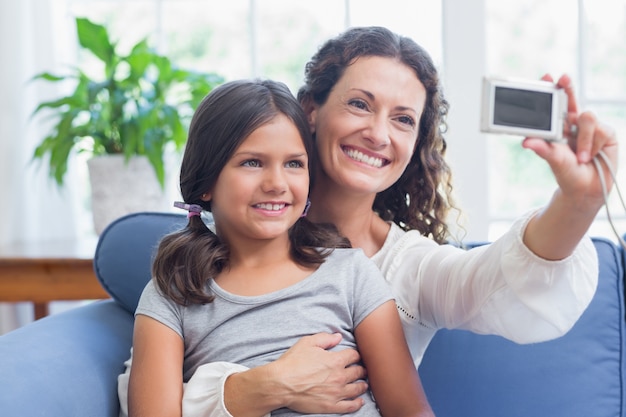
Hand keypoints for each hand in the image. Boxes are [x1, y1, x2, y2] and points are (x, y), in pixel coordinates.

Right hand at [271, 332, 367, 413]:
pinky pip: (350, 406)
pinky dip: (357, 403)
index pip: (354, 356)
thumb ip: (325, 338)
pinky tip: (360, 401)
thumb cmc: (292, 362)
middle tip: (362, 370)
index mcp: (335, 360)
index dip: (355, 355)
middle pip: (358, 372)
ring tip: (363, 384)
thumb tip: (338, 336)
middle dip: (361, 369)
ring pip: (357, 389)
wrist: (281, 384)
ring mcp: (336, 393)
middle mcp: (339, 376)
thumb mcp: (307, 343)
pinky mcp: (331, 406)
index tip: (354, 356)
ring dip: (362, 385)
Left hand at [522, 74, 617, 212]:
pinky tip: (591, 157)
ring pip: (587, 117)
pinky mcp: (607, 132)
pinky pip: (601, 130)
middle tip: (562, 79)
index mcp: (557, 126)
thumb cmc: (567, 173)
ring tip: (581, 158)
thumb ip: (543, 149)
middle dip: (567, 87)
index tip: (546, 77)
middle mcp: (573, 123)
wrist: (587, 189)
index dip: (552, 89)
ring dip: (583, 140)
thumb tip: (525, 141)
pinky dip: (594, 145)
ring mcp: (591, 127)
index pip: (554, 104)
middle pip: (571, 99)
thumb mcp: (554, 160)